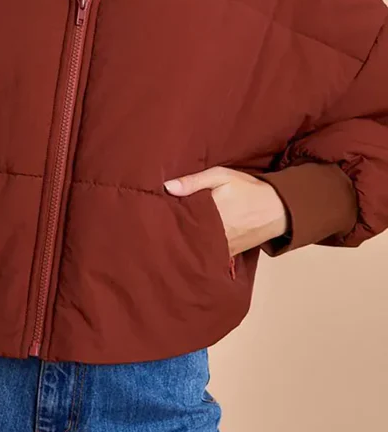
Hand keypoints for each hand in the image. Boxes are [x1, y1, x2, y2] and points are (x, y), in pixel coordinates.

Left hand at [163, 166, 288, 256]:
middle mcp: (217, 233)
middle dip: (172, 234)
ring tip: (167, 240)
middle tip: (155, 231)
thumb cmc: (248, 188)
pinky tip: (188, 248)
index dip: (167, 219)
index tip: (153, 216)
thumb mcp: (222, 176)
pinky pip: (210, 256)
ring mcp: (224, 246)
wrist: (278, 208)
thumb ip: (194, 181)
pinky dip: (199, 252)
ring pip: (197, 248)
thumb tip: (167, 187)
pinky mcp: (230, 254)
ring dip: (185, 244)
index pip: (182, 218)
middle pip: (186, 236)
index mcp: (212, 211)